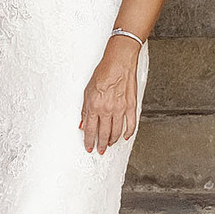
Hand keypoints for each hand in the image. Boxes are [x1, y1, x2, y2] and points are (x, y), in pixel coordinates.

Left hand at [79, 38, 141, 154]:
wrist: (119, 62)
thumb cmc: (103, 73)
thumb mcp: (87, 91)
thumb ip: (85, 109)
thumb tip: (83, 123)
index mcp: (94, 106)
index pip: (90, 130)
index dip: (89, 141)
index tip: (89, 147)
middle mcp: (107, 110)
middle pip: (103, 134)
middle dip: (100, 145)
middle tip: (99, 150)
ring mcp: (120, 109)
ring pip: (116, 132)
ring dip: (112, 140)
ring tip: (109, 144)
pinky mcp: (131, 106)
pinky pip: (131, 124)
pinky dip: (128, 133)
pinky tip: (125, 137)